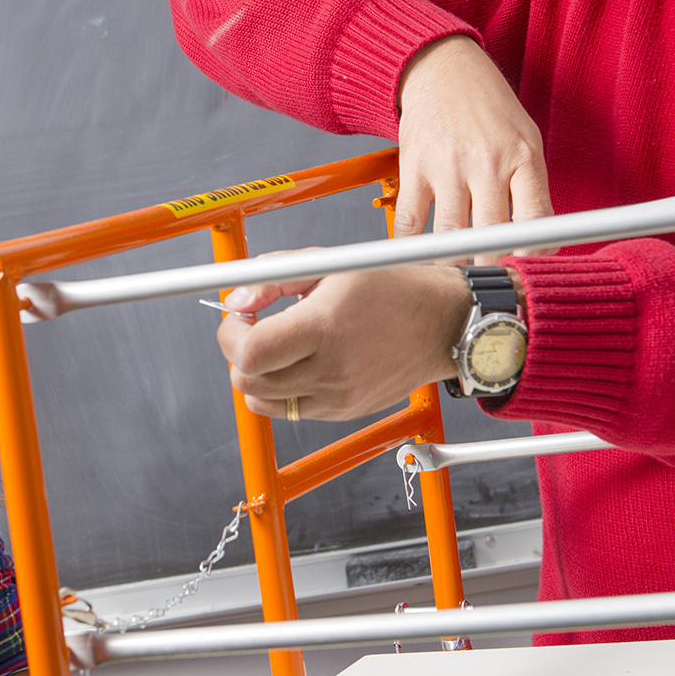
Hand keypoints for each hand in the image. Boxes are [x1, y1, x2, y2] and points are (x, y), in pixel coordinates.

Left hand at [217, 263, 469, 420]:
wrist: (444, 322)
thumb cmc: (394, 287)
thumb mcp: (330, 264)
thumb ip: (273, 278)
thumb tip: (236, 299)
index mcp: (325, 327)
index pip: (248, 353)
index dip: (230, 334)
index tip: (239, 317)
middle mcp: (332, 369)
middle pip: (248, 382)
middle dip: (239, 353)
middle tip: (254, 329)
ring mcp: (339, 397)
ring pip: (264, 403)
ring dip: (259, 375)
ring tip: (279, 347)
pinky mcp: (346, 412)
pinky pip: (293, 411)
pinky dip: (284, 390)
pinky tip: (302, 362)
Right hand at [395, 35, 552, 262]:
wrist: (443, 68)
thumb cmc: (489, 109)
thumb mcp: (527, 140)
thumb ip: (532, 189)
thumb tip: (535, 246)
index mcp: (524, 157)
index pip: (537, 223)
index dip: (535, 258)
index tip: (528, 273)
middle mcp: (487, 162)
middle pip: (493, 238)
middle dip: (493, 269)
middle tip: (492, 282)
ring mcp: (448, 166)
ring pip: (451, 238)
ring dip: (455, 266)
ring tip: (460, 276)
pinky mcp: (413, 167)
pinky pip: (409, 223)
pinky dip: (411, 249)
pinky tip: (420, 258)